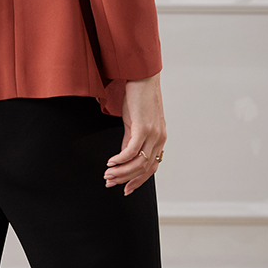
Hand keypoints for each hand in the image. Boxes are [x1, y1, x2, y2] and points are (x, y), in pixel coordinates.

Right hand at [103, 72, 165, 194]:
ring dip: (121, 172)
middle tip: (110, 183)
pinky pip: (131, 150)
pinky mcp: (143, 127)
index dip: (137, 182)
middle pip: (144, 169)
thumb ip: (131, 140)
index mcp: (159, 140)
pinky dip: (120, 159)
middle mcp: (159, 140)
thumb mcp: (135, 122)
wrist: (143, 77)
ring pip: (138, 163)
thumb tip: (123, 157)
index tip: (125, 190)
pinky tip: (110, 162)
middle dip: (125, 179)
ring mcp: (153, 134)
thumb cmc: (139, 97)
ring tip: (107, 175)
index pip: (151, 168)